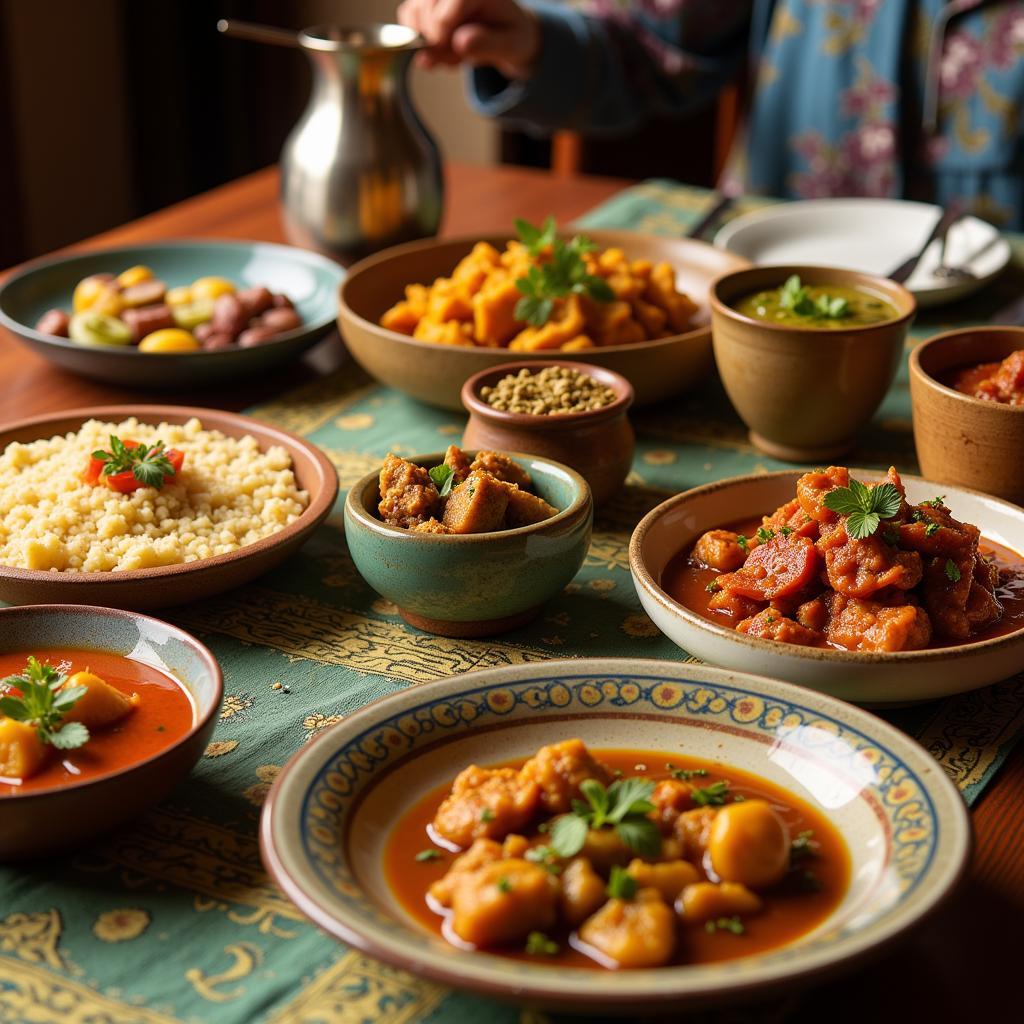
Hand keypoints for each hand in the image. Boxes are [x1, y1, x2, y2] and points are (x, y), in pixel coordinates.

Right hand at [397, 0, 540, 79]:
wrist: (506, 32)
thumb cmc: (510, 36)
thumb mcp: (510, 46)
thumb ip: (488, 44)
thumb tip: (460, 42)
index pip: (446, 9)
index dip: (443, 37)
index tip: (455, 56)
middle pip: (425, 10)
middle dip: (437, 44)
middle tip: (458, 58)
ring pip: (413, 13)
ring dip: (429, 43)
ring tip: (453, 53)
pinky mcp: (425, 0)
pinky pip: (408, 17)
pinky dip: (421, 38)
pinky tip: (442, 46)